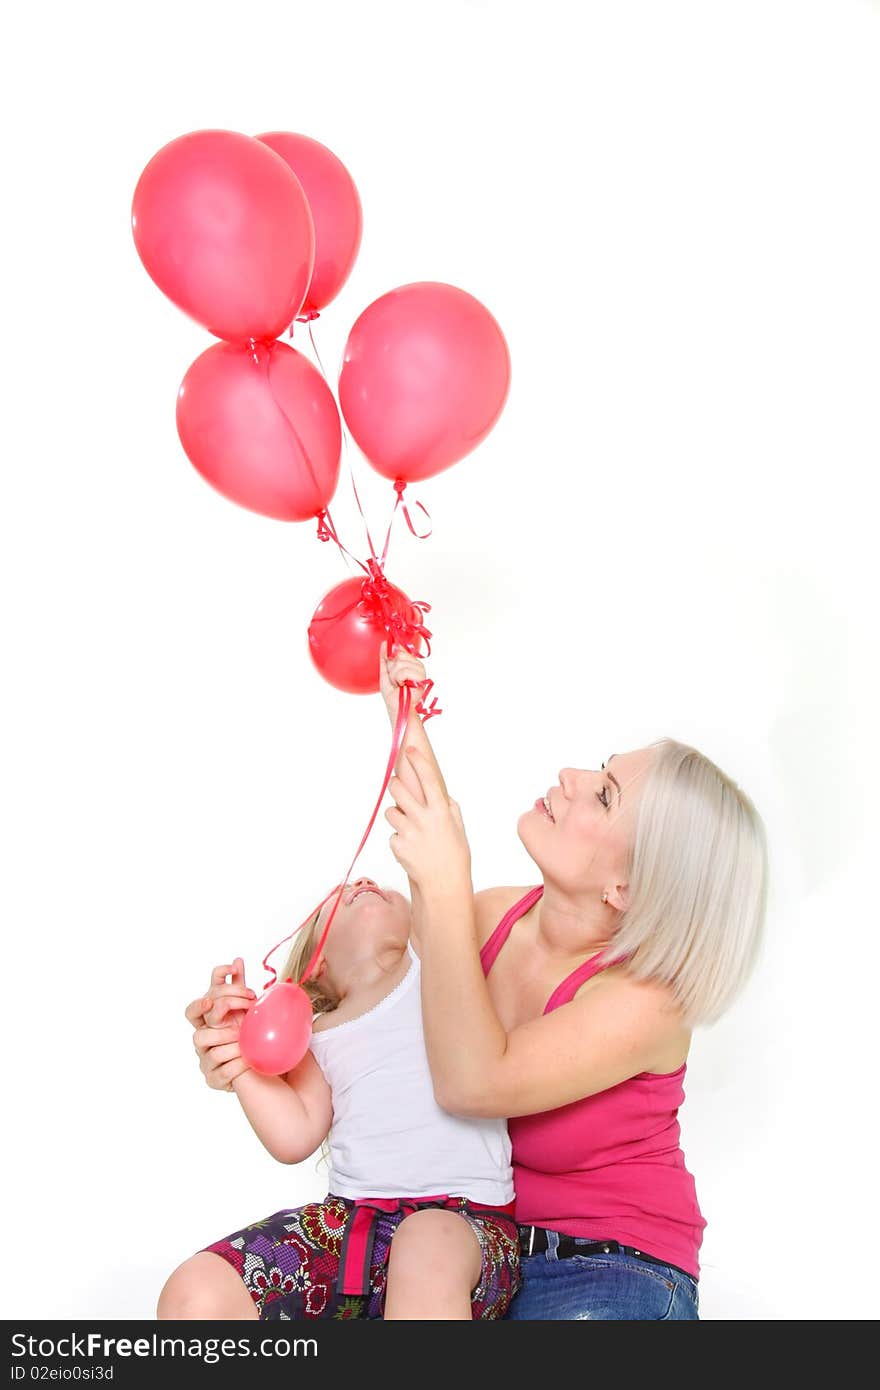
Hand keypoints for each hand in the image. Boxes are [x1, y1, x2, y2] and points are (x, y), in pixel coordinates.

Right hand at [184, 959, 256, 1091]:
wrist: (258, 1070)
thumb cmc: (247, 1036)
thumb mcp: (244, 1011)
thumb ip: (238, 987)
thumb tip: (237, 960)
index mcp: (207, 1023)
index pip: (194, 1009)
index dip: (201, 1000)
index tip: (215, 996)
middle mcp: (202, 1038)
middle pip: (195, 1018)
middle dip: (221, 1006)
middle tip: (246, 1005)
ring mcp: (204, 1059)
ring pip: (204, 1040)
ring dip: (227, 1034)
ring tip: (246, 1034)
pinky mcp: (213, 1079)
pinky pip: (222, 1069)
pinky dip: (237, 1061)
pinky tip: (250, 1057)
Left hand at [379, 640, 426, 721]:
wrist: (398, 708)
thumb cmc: (393, 695)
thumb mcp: (385, 673)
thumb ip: (385, 658)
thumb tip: (384, 643)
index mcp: (410, 662)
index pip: (400, 649)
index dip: (392, 657)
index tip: (391, 669)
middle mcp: (416, 665)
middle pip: (399, 655)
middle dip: (392, 669)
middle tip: (395, 681)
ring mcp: (420, 670)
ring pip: (400, 663)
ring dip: (395, 676)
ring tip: (399, 685)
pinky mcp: (421, 678)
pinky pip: (405, 671)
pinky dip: (400, 679)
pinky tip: (404, 686)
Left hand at [385, 747, 471, 892]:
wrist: (444, 886)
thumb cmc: (455, 858)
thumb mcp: (459, 829)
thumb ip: (450, 809)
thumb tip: (443, 796)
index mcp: (441, 811)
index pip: (428, 778)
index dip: (418, 761)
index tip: (409, 749)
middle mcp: (424, 818)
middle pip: (398, 789)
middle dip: (394, 785)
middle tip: (396, 786)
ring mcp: (409, 832)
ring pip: (391, 812)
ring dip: (397, 817)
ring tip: (410, 831)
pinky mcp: (397, 846)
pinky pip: (392, 835)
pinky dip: (398, 839)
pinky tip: (411, 849)